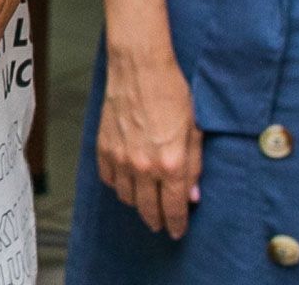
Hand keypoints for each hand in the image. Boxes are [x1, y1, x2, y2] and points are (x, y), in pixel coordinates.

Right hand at [96, 23, 201, 237]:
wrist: (139, 67)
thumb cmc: (171, 91)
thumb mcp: (194, 129)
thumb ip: (194, 165)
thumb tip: (192, 194)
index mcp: (171, 164)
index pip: (174, 208)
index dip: (177, 224)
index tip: (177, 231)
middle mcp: (144, 167)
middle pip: (148, 210)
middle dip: (157, 220)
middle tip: (161, 222)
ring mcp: (121, 159)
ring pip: (127, 197)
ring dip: (137, 202)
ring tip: (145, 199)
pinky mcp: (104, 147)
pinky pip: (109, 179)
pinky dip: (118, 183)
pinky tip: (127, 178)